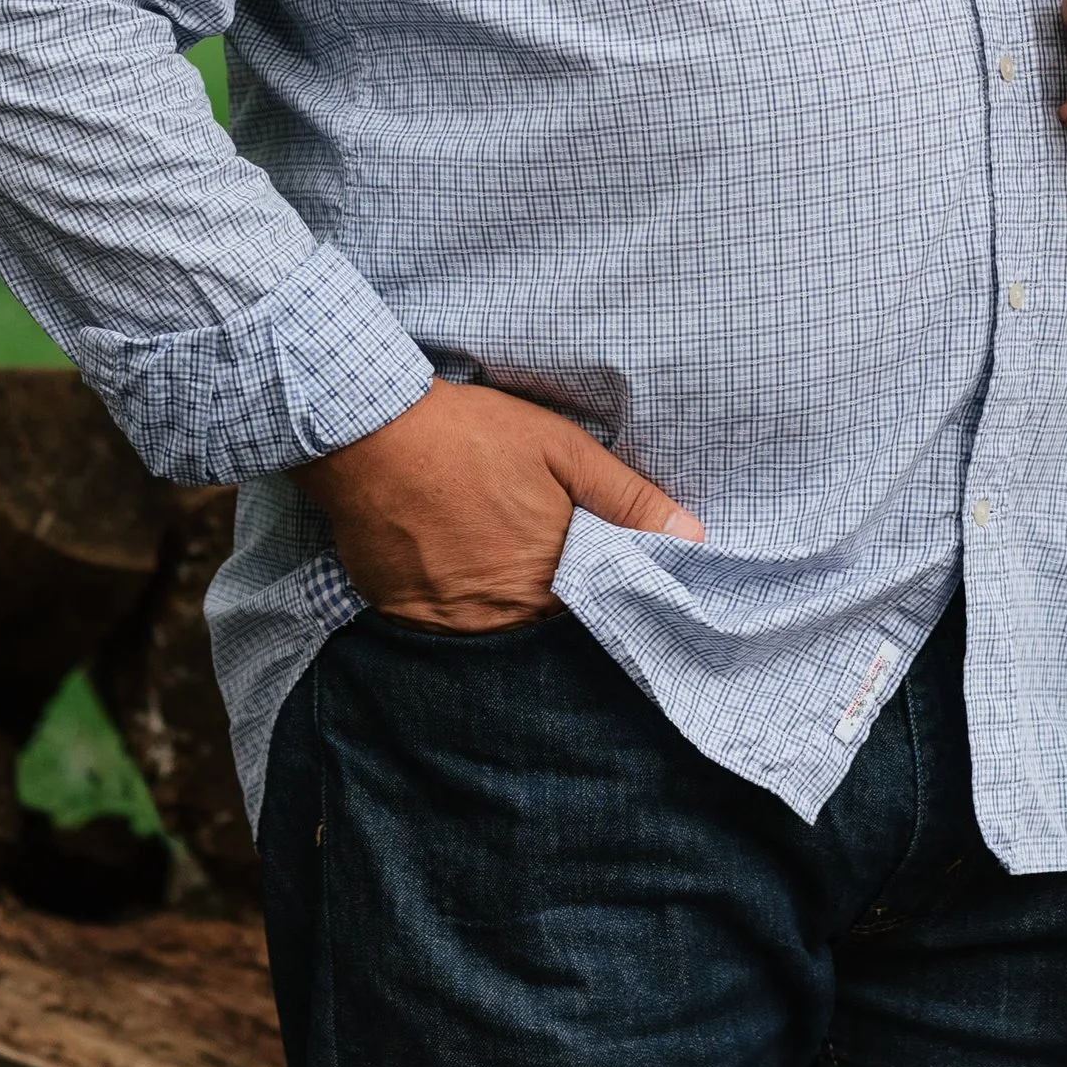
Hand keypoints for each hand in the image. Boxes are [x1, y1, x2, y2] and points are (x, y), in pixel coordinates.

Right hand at [297, 377, 701, 630]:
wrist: (375, 437)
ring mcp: (453, 622)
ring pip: (499, 630)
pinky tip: (455, 565)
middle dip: (555, 598)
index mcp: (552, 575)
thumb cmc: (475, 437)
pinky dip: (458, 607)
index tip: (603, 577)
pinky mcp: (407, 618)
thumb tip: (691, 538)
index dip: (604, 594)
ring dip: (506, 605)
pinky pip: (447, 630)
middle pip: (547, 623)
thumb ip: (626, 499)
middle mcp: (506, 613)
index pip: (597, 611)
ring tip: (494, 558)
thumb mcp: (563, 451)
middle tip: (538, 555)